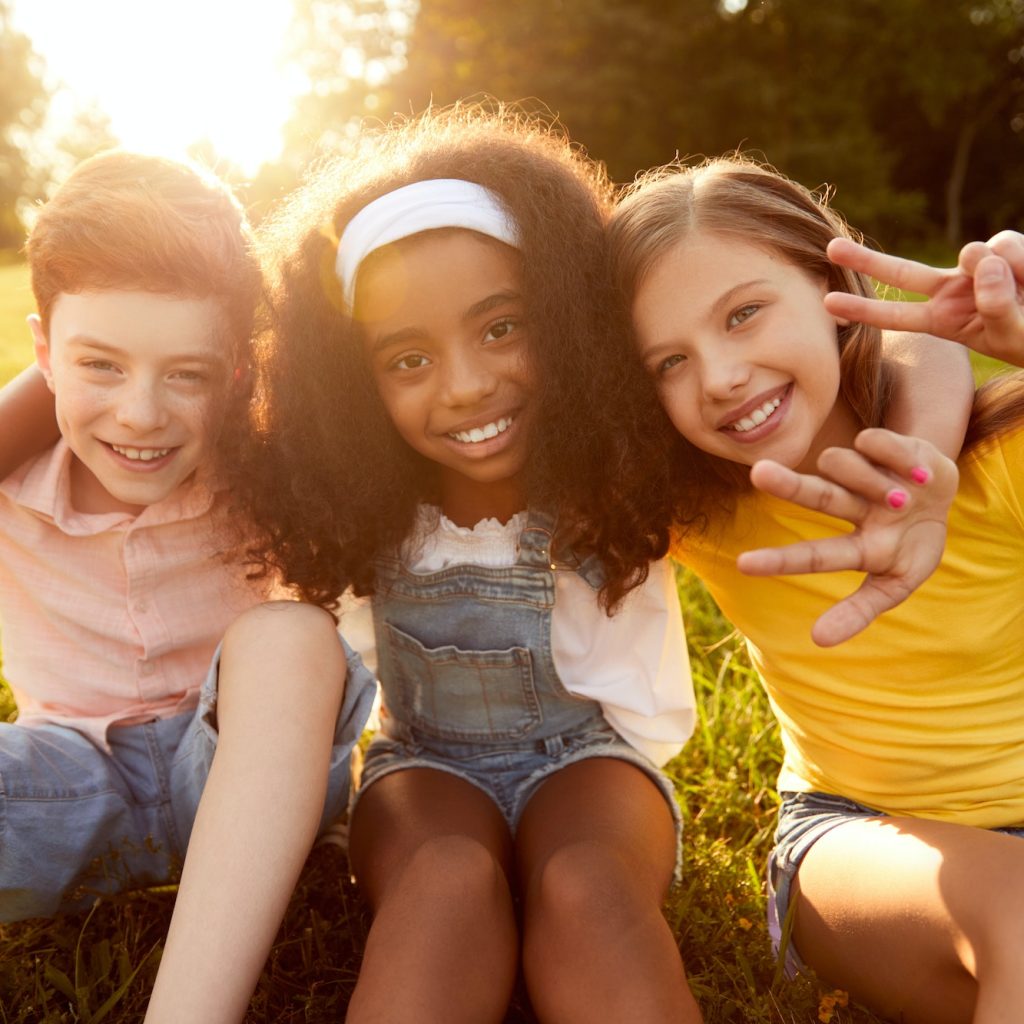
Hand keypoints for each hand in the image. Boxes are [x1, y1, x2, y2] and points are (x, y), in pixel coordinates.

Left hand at [737, 429, 957, 646]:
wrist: (944, 497)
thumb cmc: (913, 546)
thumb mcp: (896, 585)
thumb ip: (859, 612)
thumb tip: (818, 641)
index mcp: (856, 546)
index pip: (814, 556)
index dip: (780, 561)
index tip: (742, 565)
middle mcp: (848, 506)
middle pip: (815, 495)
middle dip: (788, 485)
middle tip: (758, 473)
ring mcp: (862, 474)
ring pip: (841, 464)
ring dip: (872, 481)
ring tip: (901, 498)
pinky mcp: (882, 445)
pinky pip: (873, 442)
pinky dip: (895, 457)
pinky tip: (913, 473)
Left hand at [824, 233, 1023, 366]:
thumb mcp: (1015, 336)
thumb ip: (997, 306)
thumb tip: (979, 257)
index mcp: (943, 321)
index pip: (897, 315)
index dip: (863, 309)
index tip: (826, 303)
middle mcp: (952, 290)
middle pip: (901, 272)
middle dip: (865, 261)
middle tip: (828, 248)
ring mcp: (975, 268)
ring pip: (974, 254)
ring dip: (1002, 271)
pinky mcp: (1003, 248)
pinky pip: (1005, 245)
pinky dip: (1022, 261)